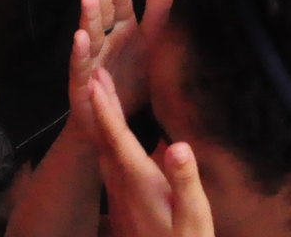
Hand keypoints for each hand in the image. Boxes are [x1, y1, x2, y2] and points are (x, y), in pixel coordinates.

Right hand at [67, 0, 175, 148]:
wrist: (114, 127)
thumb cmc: (132, 79)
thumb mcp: (152, 42)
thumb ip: (158, 8)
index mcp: (123, 30)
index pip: (121, 4)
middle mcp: (105, 42)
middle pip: (102, 13)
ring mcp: (91, 62)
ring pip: (90, 35)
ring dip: (88, 16)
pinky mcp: (82, 85)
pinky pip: (81, 67)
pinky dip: (80, 53)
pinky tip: (79, 38)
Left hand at [90, 71, 216, 236]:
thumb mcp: (194, 216)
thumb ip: (185, 180)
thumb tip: (177, 143)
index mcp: (139, 183)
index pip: (118, 138)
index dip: (106, 107)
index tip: (95, 79)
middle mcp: (123, 188)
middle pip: (105, 140)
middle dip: (100, 106)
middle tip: (96, 73)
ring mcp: (120, 199)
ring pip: (105, 153)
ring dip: (102, 123)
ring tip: (102, 97)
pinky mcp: (123, 208)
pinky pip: (110, 166)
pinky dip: (110, 144)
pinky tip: (117, 142)